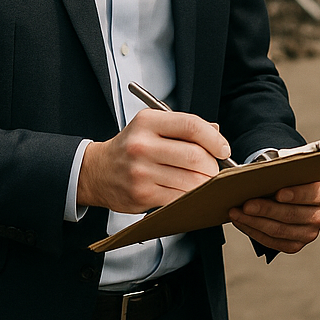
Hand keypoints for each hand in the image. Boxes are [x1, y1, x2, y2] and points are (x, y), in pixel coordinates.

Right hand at [77, 109, 229, 212]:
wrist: (96, 172)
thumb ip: (183, 127)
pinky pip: (178, 197)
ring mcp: (141, 172)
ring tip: (204, 181)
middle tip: (215, 168)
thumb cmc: (130, 146)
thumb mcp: (152, 126)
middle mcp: (143, 145)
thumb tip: (216, 134)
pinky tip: (191, 192)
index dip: (213, 139)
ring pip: (189, 180)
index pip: (191, 126)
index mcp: (148, 122)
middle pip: (194, 156)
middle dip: (212, 165)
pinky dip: (190, 196)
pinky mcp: (142, 195)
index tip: (223, 149)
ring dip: (204, 183)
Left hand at [228, 178, 319, 253]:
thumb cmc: (294, 178)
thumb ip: (286, 170)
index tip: (278, 193)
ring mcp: (310, 233)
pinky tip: (242, 222)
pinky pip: (273, 243)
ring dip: (254, 222)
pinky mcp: (296, 245)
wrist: (296, 192)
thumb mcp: (295, 170)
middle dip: (266, 210)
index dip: (295, 195)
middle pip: (292, 215)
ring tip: (237, 213)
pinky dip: (254, 232)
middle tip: (246, 204)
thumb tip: (263, 170)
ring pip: (279, 231)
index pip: (312, 194)